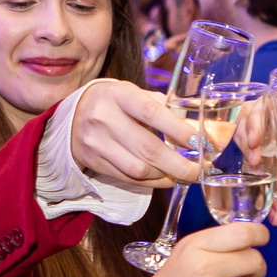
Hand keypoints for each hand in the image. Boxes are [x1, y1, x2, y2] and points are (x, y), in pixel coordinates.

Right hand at [70, 79, 208, 188]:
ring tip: (181, 174)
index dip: (178, 130)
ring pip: (138, 168)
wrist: (74, 114)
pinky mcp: (94, 161)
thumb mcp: (138, 96)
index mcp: (120, 94)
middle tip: (198, 171)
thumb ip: (167, 109)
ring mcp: (97, 142)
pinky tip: (164, 178)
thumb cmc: (117, 103)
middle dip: (179, 164)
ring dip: (165, 175)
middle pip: (148, 148)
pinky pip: (128, 178)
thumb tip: (202, 130)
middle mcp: (105, 117)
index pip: (152, 113)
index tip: (199, 143)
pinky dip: (151, 182)